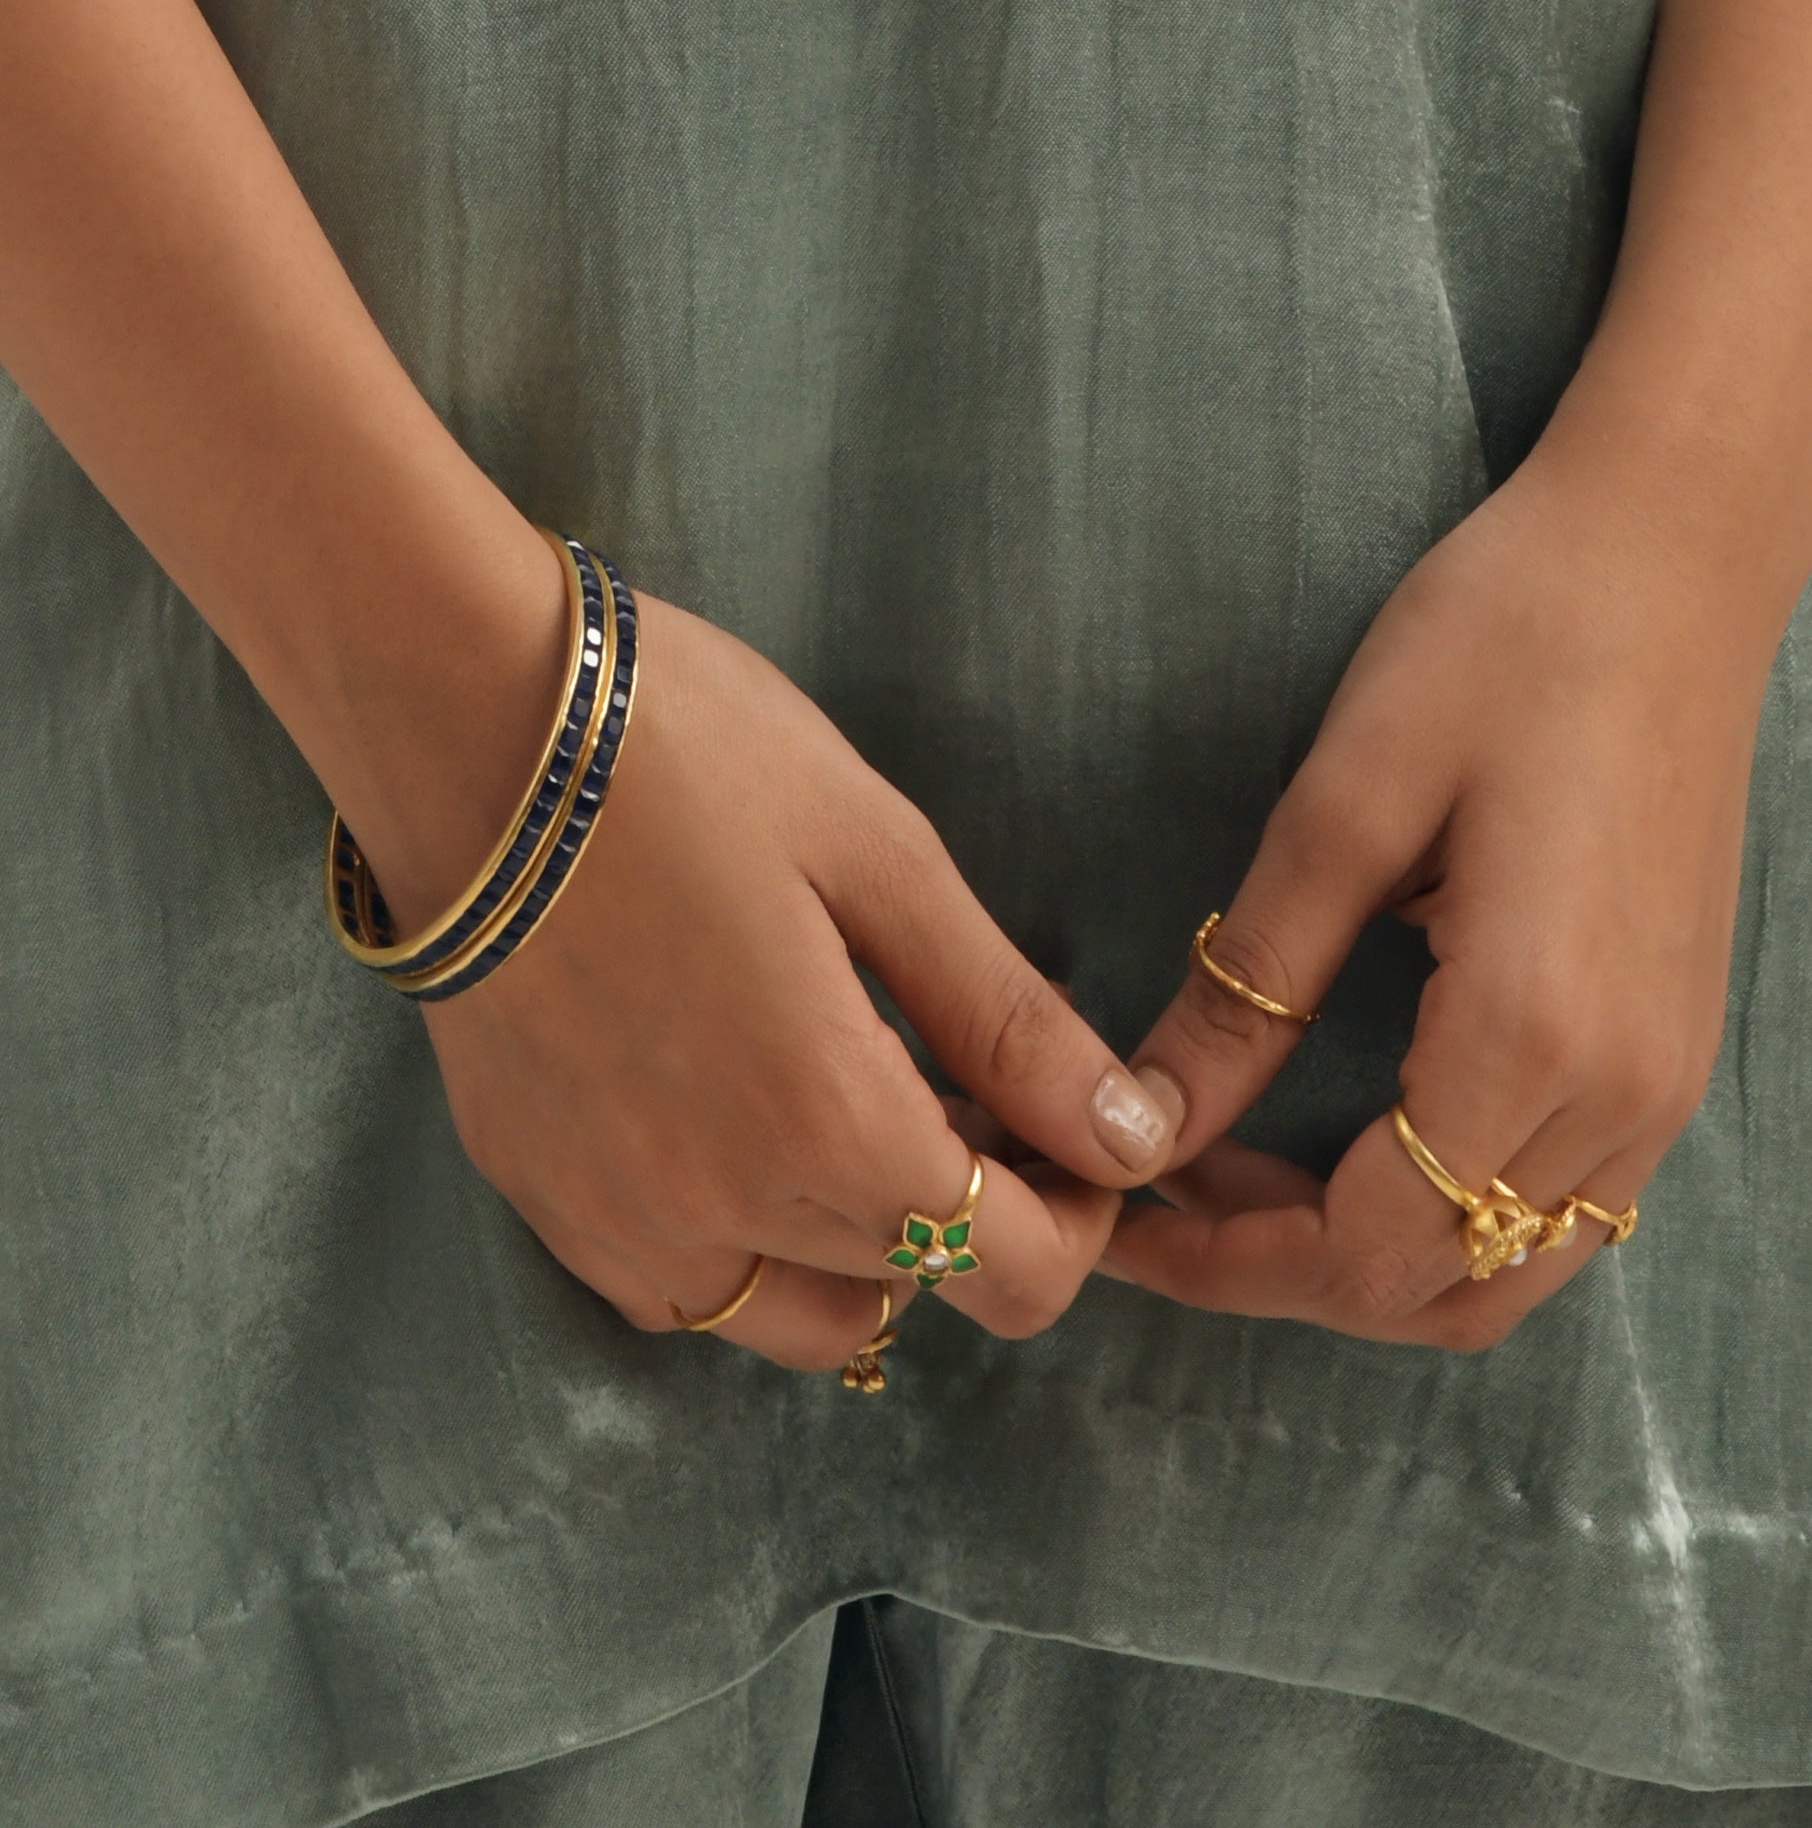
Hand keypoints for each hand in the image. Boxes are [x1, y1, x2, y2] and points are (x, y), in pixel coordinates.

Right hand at [387, 576, 1179, 1370]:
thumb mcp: (883, 859)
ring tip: (859, 1106)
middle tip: (968, 1082)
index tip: (1073, 1128)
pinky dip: (746, 1248)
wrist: (458, 712)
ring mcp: (605, 1215)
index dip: (1077, 1218)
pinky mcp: (532, 1189)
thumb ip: (1009, 1020)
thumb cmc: (688, 754)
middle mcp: (711, 1209)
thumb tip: (1132, 1137)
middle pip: (910, 1290)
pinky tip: (743, 1123)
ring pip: (792, 1319)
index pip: (1008, 1275)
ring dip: (862, 1249)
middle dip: (977, 1212)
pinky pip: (678, 1291)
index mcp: (823, 1122)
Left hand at [1102, 426, 1811, 1349]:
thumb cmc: (1501, 644)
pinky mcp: (1674, 1044)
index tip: (1124, 1220)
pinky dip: (1446, 1215)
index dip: (1227, 1264)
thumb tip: (1146, 1124)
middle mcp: (1623, 1091)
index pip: (1367, 1251)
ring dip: (1368, 1256)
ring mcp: (1667, 1078)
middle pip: (1438, 1290)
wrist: (1671, 557)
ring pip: (1507, 1269)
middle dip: (1283, 1273)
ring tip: (1245, 1173)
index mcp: (1530, 1033)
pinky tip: (1358, 1135)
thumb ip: (1250, 987)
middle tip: (1166, 1195)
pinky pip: (1556, 1203)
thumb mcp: (1344, 808)